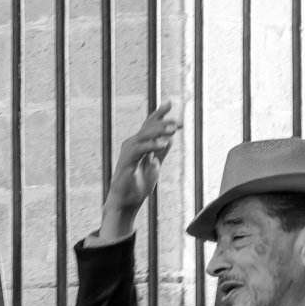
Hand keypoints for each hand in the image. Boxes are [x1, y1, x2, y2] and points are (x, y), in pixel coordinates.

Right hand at [98, 101, 180, 240]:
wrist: (126, 203)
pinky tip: (163, 144)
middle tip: (178, 122)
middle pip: (148, 128)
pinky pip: (139, 150)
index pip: (149, 125)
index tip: (170, 103)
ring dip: (159, 131)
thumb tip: (169, 138)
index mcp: (139, 145)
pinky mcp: (126, 162)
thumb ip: (160, 152)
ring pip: (144, 136)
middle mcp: (132, 145)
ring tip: (173, 129)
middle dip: (163, 122)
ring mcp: (128, 153)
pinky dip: (151, 145)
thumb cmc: (137, 185)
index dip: (159, 114)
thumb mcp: (154, 166)